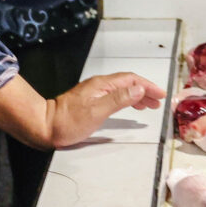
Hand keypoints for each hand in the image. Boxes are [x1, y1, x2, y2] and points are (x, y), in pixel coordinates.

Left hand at [40, 72, 163, 149]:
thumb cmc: (68, 122)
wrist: (44, 126)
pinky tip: (128, 107)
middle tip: (158, 102)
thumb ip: (119, 99)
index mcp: (102, 85)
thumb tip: (139, 89)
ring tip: (148, 106)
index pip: (131, 80)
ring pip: (121, 90)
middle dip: (145, 91)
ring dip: (136, 96)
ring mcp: (93, 92)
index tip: (161, 94)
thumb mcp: (97, 112)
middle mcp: (98, 85)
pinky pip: (114, 96)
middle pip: (127, 83)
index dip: (148, 86)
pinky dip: (126, 100)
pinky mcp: (90, 101)